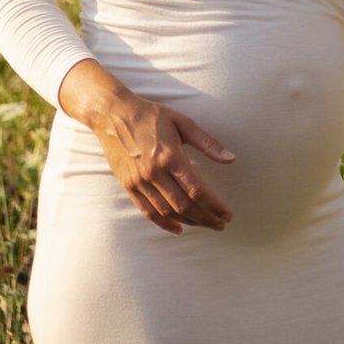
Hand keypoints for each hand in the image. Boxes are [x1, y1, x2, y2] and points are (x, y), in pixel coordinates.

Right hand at [91, 89, 235, 234]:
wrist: (112, 114)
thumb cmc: (151, 115)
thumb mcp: (183, 122)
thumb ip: (208, 143)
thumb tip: (231, 159)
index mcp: (171, 157)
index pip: (197, 190)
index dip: (215, 206)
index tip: (227, 214)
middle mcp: (155, 173)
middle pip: (185, 206)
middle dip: (206, 218)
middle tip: (221, 225)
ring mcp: (140, 181)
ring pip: (167, 211)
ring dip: (189, 222)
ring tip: (206, 224)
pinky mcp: (128, 185)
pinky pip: (147, 211)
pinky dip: (163, 223)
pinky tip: (178, 228)